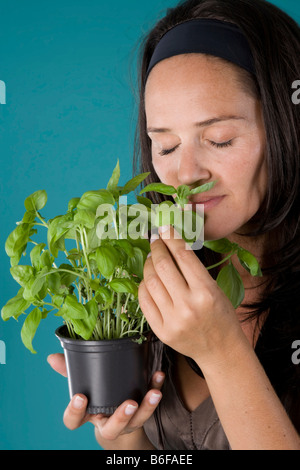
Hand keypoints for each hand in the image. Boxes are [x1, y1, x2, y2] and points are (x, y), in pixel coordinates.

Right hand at [47, 353, 163, 441]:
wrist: (119, 415)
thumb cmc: (96, 394)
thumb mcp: (83, 384)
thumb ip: (69, 371)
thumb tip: (52, 358)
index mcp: (88, 415)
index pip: (74, 421)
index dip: (75, 412)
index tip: (80, 397)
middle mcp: (107, 423)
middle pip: (111, 428)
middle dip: (121, 417)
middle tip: (128, 403)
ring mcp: (127, 421)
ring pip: (137, 420)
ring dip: (147, 407)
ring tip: (153, 393)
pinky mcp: (142, 412)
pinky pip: (151, 404)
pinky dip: (156, 388)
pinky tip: (158, 376)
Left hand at [138, 225, 243, 366]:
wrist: (220, 349)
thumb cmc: (221, 315)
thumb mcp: (215, 288)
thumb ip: (193, 269)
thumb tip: (172, 245)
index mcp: (206, 292)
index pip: (183, 256)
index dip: (171, 238)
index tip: (165, 228)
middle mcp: (188, 306)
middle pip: (163, 266)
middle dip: (156, 248)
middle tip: (155, 240)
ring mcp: (172, 320)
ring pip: (150, 282)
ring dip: (148, 265)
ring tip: (151, 259)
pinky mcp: (161, 331)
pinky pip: (144, 301)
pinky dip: (143, 286)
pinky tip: (148, 279)